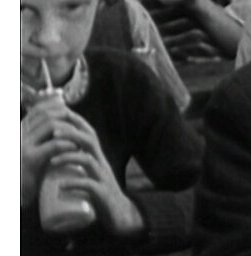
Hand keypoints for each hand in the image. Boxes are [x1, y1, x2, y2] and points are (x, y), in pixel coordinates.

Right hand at [21, 99, 78, 205]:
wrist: (17, 193)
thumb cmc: (29, 171)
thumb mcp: (35, 148)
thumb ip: (44, 135)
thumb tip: (65, 118)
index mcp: (20, 131)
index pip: (39, 109)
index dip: (56, 106)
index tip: (71, 112)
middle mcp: (20, 135)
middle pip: (47, 114)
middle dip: (67, 117)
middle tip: (80, 126)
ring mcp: (23, 146)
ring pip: (51, 126)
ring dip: (70, 130)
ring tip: (80, 138)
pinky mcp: (30, 160)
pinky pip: (54, 145)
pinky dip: (68, 144)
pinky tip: (76, 148)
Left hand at [47, 109, 143, 235]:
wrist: (121, 215)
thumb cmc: (100, 194)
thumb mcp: (90, 173)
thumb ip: (78, 163)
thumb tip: (54, 154)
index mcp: (98, 157)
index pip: (89, 133)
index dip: (76, 121)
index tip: (60, 112)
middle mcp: (102, 164)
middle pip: (90, 141)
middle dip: (72, 133)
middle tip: (53, 132)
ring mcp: (104, 178)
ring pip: (89, 161)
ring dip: (70, 157)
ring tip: (52, 161)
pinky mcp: (103, 195)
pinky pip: (90, 186)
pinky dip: (75, 185)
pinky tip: (61, 187)